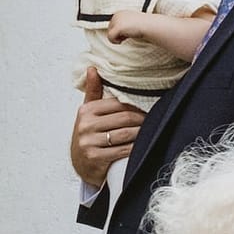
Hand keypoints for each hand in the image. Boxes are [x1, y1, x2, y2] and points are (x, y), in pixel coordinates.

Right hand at [70, 68, 145, 186]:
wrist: (80, 165)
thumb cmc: (89, 136)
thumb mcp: (88, 114)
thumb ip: (93, 92)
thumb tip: (92, 68)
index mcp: (85, 111)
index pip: (117, 104)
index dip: (136, 106)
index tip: (148, 108)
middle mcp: (85, 126)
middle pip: (124, 118)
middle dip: (142, 120)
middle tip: (154, 120)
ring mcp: (88, 142)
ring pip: (125, 134)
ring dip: (142, 133)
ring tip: (150, 132)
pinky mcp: (94, 157)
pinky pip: (123, 150)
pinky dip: (135, 148)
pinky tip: (142, 146)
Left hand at [105, 11, 145, 43]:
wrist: (150, 25)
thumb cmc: (142, 25)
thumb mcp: (130, 23)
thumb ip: (123, 25)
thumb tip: (114, 34)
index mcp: (119, 13)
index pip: (112, 25)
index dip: (119, 31)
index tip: (128, 31)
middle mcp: (116, 15)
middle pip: (110, 30)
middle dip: (118, 34)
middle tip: (129, 33)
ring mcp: (116, 21)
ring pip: (109, 34)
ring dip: (118, 38)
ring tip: (128, 35)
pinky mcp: (117, 27)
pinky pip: (110, 38)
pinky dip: (116, 41)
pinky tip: (124, 39)